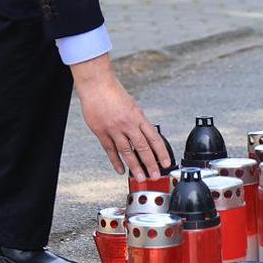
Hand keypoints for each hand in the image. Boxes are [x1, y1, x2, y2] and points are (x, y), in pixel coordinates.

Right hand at [71, 54, 170, 182]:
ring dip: (135, 166)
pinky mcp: (101, 132)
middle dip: (150, 163)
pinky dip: (116, 161)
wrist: (96, 85)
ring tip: (140, 177)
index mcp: (138, 116)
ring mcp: (114, 129)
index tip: (166, 162)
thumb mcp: (132, 105)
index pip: (154, 138)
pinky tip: (121, 170)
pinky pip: (110, 150)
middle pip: (142, 148)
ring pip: (127, 152)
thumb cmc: (113, 92)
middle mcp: (127, 124)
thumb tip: (145, 136)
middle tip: (155, 175)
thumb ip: (138, 121)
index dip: (161, 152)